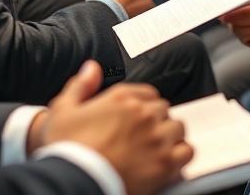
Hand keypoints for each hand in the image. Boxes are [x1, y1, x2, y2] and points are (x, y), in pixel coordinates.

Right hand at [39, 61, 192, 194]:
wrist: (73, 181)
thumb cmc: (66, 150)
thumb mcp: (62, 111)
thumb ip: (80, 86)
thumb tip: (92, 68)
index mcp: (121, 98)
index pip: (148, 94)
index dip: (144, 107)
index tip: (137, 119)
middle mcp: (143, 114)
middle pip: (163, 110)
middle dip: (156, 122)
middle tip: (144, 137)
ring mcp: (156, 137)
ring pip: (177, 129)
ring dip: (170, 137)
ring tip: (157, 149)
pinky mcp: (164, 163)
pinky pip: (187, 152)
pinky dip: (180, 156)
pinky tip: (169, 162)